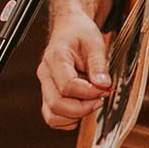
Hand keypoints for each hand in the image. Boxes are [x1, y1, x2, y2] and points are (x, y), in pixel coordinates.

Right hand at [37, 8, 111, 130]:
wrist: (69, 27)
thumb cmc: (80, 33)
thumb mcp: (95, 42)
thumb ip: (98, 64)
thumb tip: (102, 85)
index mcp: (56, 57)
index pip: (67, 85)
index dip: (88, 93)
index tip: (104, 89)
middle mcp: (46, 73)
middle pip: (57, 104)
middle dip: (82, 108)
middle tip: (100, 99)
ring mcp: (45, 85)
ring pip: (52, 115)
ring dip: (74, 116)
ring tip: (90, 103)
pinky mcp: (48, 93)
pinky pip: (52, 116)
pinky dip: (67, 119)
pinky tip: (81, 107)